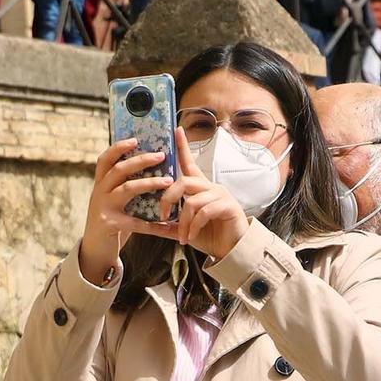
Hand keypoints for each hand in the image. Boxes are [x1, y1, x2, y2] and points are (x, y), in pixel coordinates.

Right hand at [77, 138, 174, 280]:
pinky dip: (155, 226)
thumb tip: (150, 168)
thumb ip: (124, 186)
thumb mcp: (112, 200)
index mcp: (100, 184)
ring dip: (150, 183)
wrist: (94, 250)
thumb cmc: (111, 220)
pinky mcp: (110, 224)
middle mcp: (99, 192)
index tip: (135, 139)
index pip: (105, 159)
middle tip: (161, 155)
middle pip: (118, 169)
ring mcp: (103, 208)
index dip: (118, 147)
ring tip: (169, 181)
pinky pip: (137, 222)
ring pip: (127, 189)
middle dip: (140, 160)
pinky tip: (170, 226)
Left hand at [151, 127, 251, 259]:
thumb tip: (148, 225)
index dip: (182, 147)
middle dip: (168, 197)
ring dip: (183, 221)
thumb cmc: (210, 236)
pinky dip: (193, 226)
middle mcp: (210, 187)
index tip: (176, 130)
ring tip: (182, 236)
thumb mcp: (185, 230)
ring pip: (192, 200)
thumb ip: (169, 225)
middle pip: (184, 181)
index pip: (189, 163)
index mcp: (200, 189)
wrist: (232, 251)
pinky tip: (191, 237)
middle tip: (163, 215)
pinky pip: (204, 212)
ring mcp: (220, 195)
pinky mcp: (228, 206)